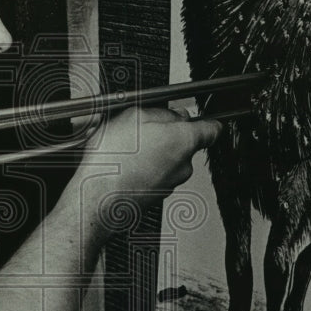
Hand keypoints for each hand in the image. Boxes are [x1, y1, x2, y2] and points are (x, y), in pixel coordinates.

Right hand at [65, 106, 221, 237]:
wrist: (98, 198)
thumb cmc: (113, 161)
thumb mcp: (133, 116)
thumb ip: (162, 112)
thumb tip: (173, 114)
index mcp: (184, 141)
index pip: (212, 129)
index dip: (204, 121)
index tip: (195, 118)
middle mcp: (183, 165)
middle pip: (185, 143)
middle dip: (167, 135)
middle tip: (142, 130)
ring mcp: (171, 183)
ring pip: (168, 160)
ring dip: (152, 153)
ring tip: (125, 150)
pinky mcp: (157, 195)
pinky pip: (156, 175)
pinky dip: (143, 169)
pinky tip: (122, 165)